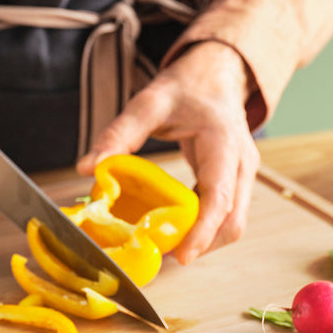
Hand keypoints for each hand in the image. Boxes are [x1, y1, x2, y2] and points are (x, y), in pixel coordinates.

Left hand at [76, 41, 259, 263]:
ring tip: (165, 248)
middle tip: (162, 258)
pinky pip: (226, 215)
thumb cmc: (186, 88)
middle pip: (233, 221)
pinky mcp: (236, 182)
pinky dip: (204, 229)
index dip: (203, 230)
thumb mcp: (148, 103)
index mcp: (224, 141)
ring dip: (204, 241)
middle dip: (202, 245)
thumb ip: (118, 135)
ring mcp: (243, 174)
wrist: (215, 74)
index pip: (220, 196)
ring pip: (233, 224)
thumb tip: (88, 168)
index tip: (182, 256)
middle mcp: (242, 162)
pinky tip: (174, 232)